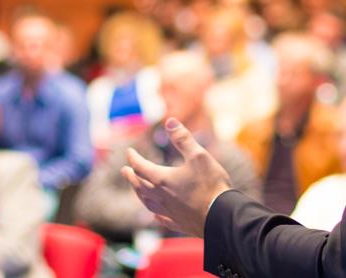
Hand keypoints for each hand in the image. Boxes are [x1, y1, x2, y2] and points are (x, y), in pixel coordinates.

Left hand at [122, 118, 231, 236]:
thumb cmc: (210, 184)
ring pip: (147, 202)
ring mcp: (169, 212)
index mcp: (162, 179)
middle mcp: (161, 197)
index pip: (141, 166)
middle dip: (131, 176)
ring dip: (139, 194)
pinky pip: (161, 218)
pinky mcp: (178, 223)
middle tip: (125, 171)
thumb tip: (170, 121)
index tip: (129, 152)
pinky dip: (155, 214)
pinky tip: (154, 214)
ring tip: (136, 189)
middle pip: (140, 186)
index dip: (133, 158)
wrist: (221, 216)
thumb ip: (183, 139)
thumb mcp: (199, 155)